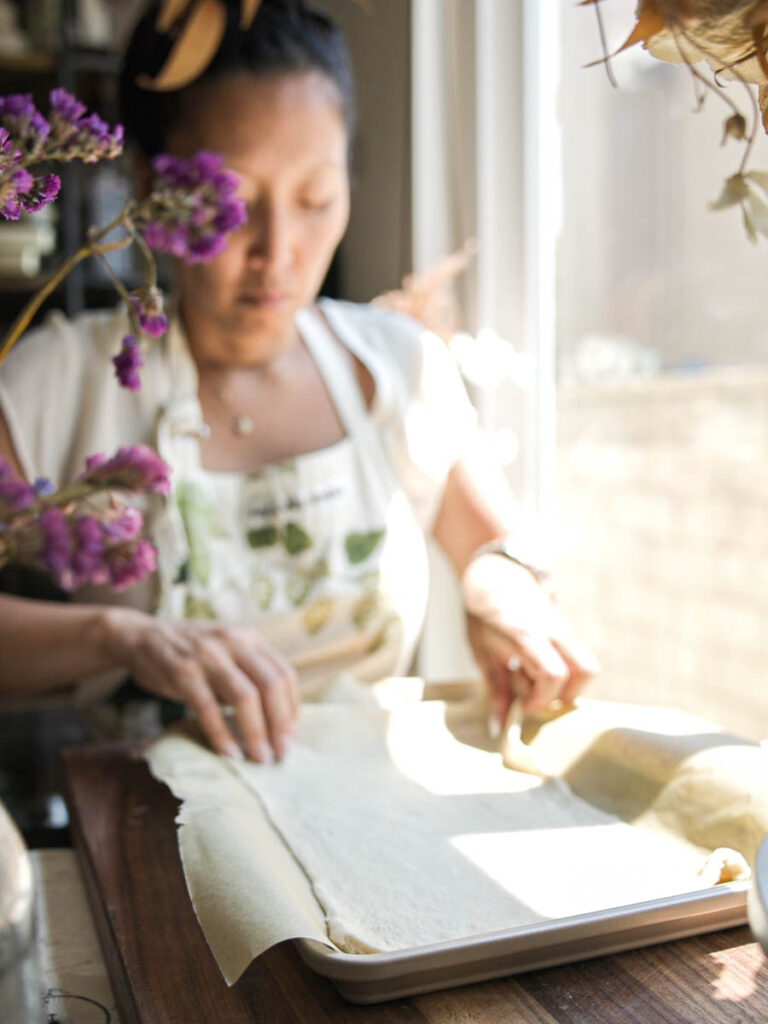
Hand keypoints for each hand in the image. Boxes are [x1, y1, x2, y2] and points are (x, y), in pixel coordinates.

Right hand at [107, 609, 298, 761]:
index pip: (284, 674)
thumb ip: (248, 676)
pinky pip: (208, 708)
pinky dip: (221, 734)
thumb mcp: (226, 653)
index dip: (292, 708)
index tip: (290, 735)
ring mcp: (208, 655)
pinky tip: (229, 753)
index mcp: (249, 638)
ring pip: (245, 697)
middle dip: (280, 724)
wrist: (140, 636)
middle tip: (281, 753)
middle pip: (271, 685)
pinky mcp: (182, 672)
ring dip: (256, 733)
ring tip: (260, 758)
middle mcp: (233, 642)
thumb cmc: (189, 653)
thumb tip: (276, 720)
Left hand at [461, 554, 599, 728]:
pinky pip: (578, 659)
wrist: (496, 578)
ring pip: (586, 666)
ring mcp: (563, 629)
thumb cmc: (484, 616)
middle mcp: (552, 631)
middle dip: (565, 695)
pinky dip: (565, 674)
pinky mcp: (567, 632)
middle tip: (537, 697)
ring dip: (568, 686)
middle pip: (584, 671)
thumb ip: (494, 691)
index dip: (542, 698)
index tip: (523, 704)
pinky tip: (538, 671)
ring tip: (538, 684)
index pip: (553, 673)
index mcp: (526, 636)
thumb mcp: (482, 653)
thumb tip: (498, 727)